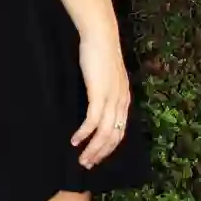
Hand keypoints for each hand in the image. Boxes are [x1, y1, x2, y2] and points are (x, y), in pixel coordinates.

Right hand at [72, 31, 130, 168]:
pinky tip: (75, 140)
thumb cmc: (100, 53)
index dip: (109, 148)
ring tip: (81, 158)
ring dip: (93, 149)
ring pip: (105, 133)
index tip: (96, 157)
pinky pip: (93, 121)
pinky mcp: (99, 94)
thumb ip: (105, 91)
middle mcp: (121, 103)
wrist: (101, 36)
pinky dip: (85, 133)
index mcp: (124, 100)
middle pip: (114, 137)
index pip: (120, 132)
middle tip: (87, 164)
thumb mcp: (106, 77)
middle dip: (101, 153)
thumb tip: (96, 105)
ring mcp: (112, 99)